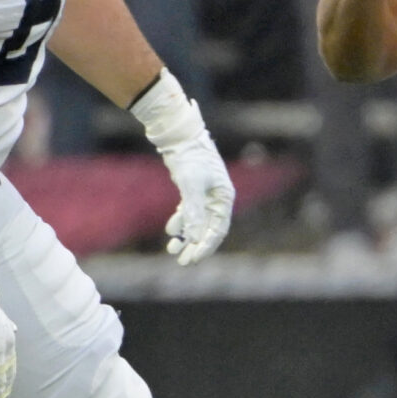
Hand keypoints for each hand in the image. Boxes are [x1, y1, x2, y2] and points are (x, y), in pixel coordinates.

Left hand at [130, 71, 233, 263]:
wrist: (180, 135)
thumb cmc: (190, 158)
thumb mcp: (190, 186)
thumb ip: (192, 213)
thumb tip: (192, 238)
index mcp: (225, 198)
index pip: (218, 230)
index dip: (205, 246)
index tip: (192, 260)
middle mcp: (218, 199)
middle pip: (208, 230)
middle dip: (195, 246)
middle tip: (182, 262)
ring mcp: (206, 195)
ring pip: (197, 223)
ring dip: (186, 237)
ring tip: (172, 248)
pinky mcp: (194, 191)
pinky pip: (190, 213)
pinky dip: (181, 222)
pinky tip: (171, 229)